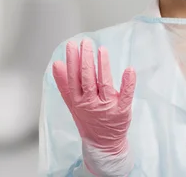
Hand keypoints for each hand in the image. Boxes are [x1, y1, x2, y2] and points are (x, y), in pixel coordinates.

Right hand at [52, 40, 135, 154]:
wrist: (103, 143)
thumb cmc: (88, 119)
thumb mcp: (73, 103)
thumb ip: (64, 84)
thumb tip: (56, 64)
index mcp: (78, 101)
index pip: (74, 78)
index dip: (73, 61)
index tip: (72, 45)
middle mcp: (91, 103)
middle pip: (87, 78)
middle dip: (86, 59)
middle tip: (86, 42)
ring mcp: (107, 107)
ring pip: (104, 83)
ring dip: (103, 65)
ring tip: (101, 50)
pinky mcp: (122, 110)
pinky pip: (125, 95)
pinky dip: (128, 83)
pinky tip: (129, 70)